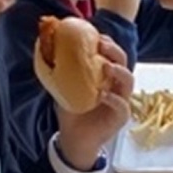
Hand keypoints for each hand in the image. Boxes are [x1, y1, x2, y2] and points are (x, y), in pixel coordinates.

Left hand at [56, 34, 134, 168]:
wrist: (74, 137)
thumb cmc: (72, 110)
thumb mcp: (62, 85)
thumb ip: (57, 67)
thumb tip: (43, 44)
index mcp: (105, 75)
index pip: (112, 54)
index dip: (107, 43)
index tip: (96, 35)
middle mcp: (116, 84)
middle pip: (123, 62)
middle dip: (115, 51)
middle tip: (102, 45)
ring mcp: (121, 100)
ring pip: (129, 81)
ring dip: (119, 71)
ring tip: (106, 67)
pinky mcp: (121, 117)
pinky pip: (122, 106)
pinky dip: (114, 99)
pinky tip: (103, 95)